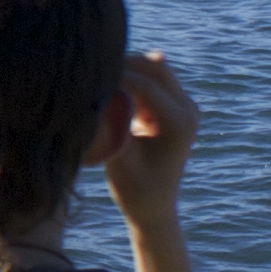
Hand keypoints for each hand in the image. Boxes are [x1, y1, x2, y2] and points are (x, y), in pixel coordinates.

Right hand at [99, 52, 199, 232]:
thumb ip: (110, 123)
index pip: (145, 84)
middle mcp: (188, 109)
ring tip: (95, 82)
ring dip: (125, 71)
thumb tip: (94, 91)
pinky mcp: (173, 105)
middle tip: (87, 73)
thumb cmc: (134, 189)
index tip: (82, 76)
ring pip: (152, 68)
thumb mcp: (117, 157)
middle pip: (154, 67)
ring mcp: (183, 105)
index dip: (113, 76)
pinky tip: (107, 88)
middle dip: (121, 65)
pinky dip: (128, 79)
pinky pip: (149, 79)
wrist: (154, 206)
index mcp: (180, 123)